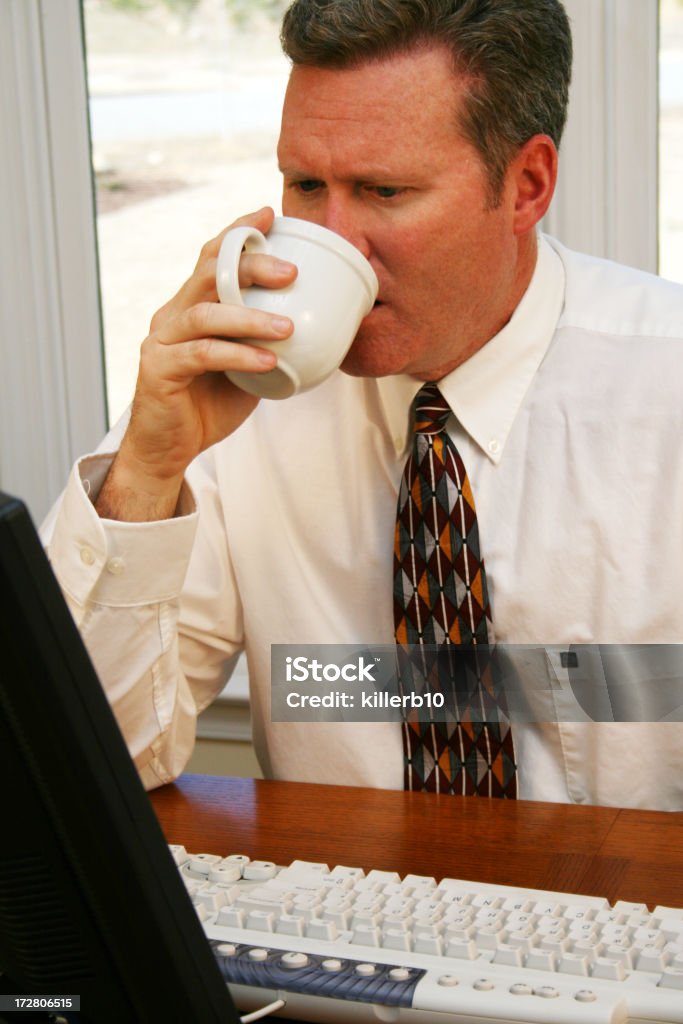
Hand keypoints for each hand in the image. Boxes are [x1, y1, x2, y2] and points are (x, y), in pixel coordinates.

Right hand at [96, 207, 296, 520]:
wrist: (170, 448)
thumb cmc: (211, 404)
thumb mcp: (249, 365)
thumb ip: (268, 341)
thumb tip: (324, 327)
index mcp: (192, 305)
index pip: (213, 256)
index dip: (239, 231)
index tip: (271, 214)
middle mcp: (172, 314)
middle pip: (210, 273)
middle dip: (252, 265)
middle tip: (292, 272)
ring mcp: (162, 340)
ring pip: (205, 313)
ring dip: (250, 316)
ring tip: (288, 326)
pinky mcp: (158, 369)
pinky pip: (202, 354)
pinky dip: (238, 355)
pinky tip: (269, 361)